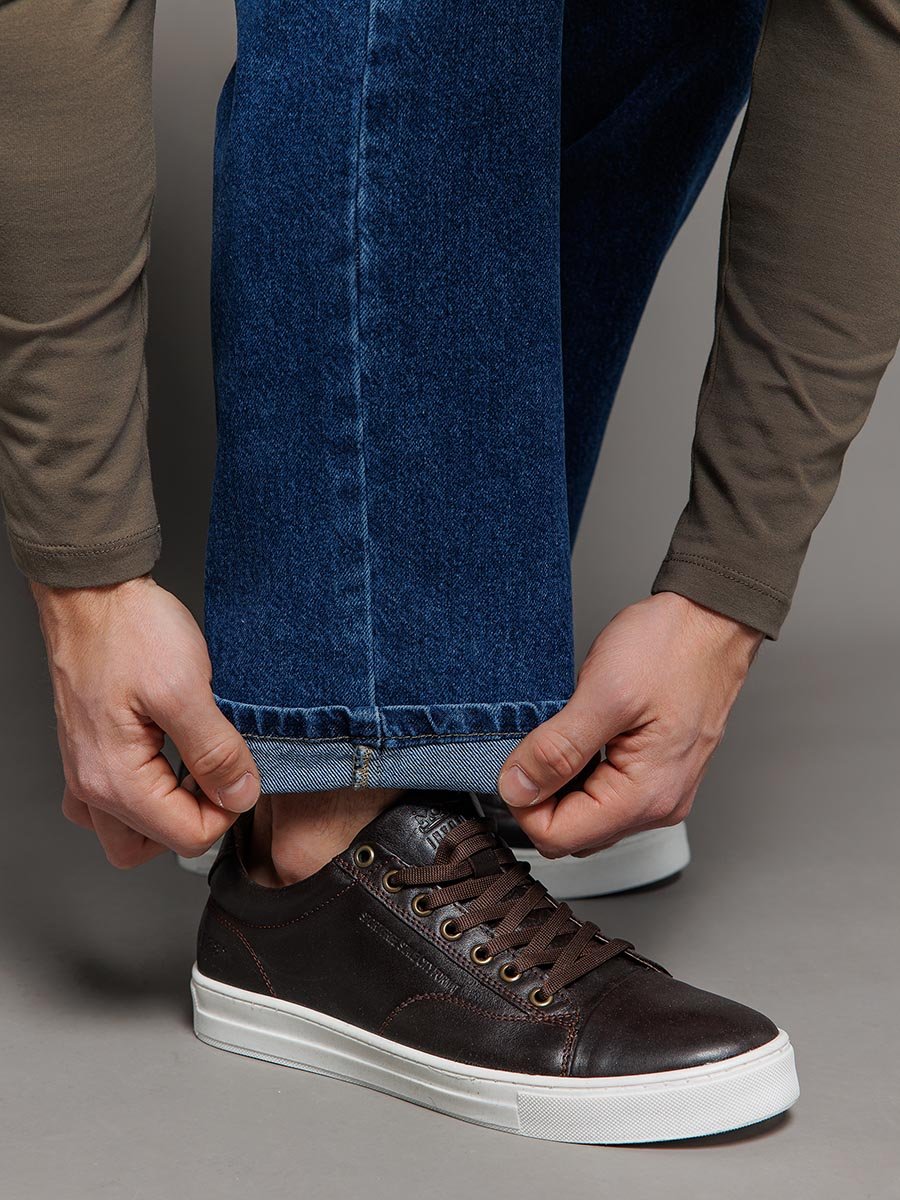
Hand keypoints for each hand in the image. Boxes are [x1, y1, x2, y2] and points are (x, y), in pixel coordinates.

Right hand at [32, 575, 259, 867]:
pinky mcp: (90, 752)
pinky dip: (145, 794)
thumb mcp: (186, 690)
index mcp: (115, 779)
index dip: (228, 808)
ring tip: (196, 768)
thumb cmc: (129, 630)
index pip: (188, 837)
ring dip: (169, 812)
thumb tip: (240, 795)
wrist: (93, 592)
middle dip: (197, 819)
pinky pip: (113, 801)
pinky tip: (169, 759)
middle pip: (155, 845)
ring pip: (130, 831)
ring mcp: (86, 770)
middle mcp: (91, 784)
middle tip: (220, 775)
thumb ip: (215, 752)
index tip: (241, 769)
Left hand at [498, 592, 762, 856]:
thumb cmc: (673, 648)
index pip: (556, 837)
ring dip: (559, 782)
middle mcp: (656, 805)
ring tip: (565, 731)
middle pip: (569, 833)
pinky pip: (602, 793)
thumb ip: (557, 749)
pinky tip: (581, 735)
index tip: (518, 759)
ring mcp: (659, 792)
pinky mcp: (654, 774)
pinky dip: (580, 772)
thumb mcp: (605, 693)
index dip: (523, 801)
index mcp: (644, 796)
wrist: (711, 621)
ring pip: (583, 815)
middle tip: (539, 739)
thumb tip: (516, 788)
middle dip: (540, 794)